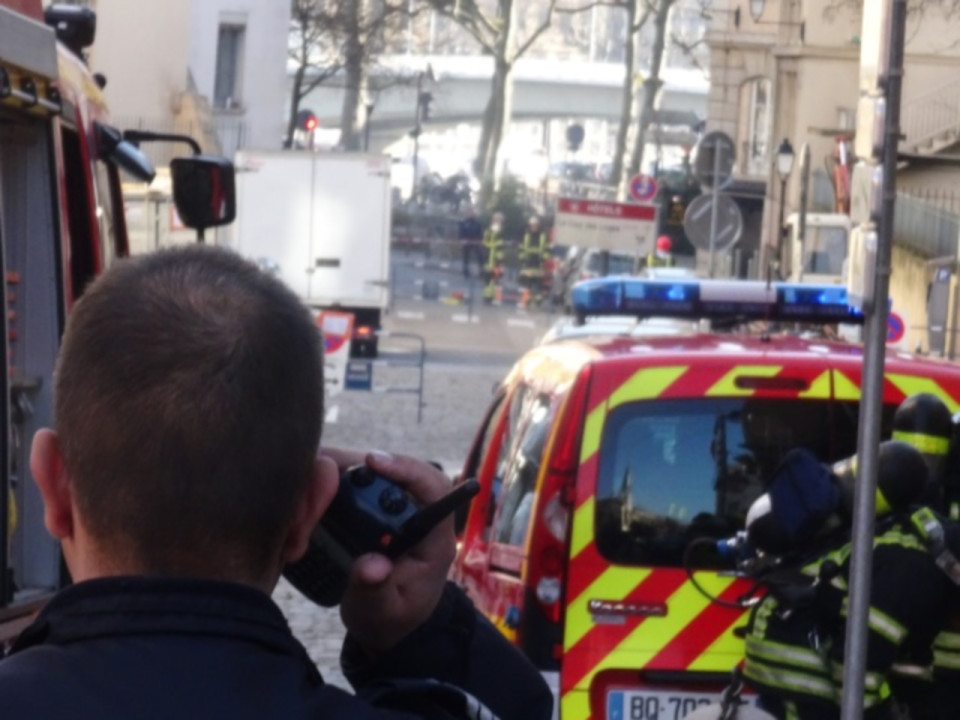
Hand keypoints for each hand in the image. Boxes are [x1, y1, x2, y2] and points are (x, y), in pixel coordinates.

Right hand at [321, 448, 454, 655]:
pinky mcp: (369, 507)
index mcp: (433, 534)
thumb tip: (370, 567)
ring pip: (365, 472)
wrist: (386, 622)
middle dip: (355, 467)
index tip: (373, 462)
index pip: (433, 486)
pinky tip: (304, 498)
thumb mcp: (384, 611)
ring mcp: (390, 506)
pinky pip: (347, 483)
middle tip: (318, 476)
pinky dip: (326, 485)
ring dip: (335, 474)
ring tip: (305, 493)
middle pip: (390, 470)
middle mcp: (413, 511)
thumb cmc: (392, 616)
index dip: (405, 468)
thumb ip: (377, 589)